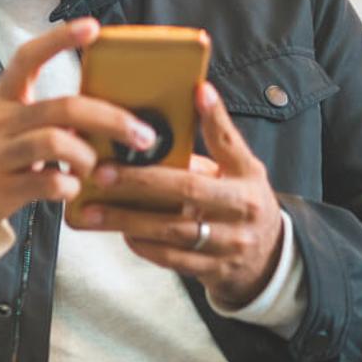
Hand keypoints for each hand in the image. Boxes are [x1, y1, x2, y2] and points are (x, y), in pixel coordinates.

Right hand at [0, 18, 159, 241]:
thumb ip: (41, 115)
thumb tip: (100, 117)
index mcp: (2, 99)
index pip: (29, 58)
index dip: (60, 40)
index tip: (93, 27)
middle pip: (62, 107)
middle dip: (111, 119)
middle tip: (141, 134)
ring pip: (55, 143)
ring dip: (88, 157)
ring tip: (93, 168)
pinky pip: (47, 184)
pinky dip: (70, 188)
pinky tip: (69, 190)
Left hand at [71, 82, 283, 306]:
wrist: (267, 260)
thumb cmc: (241, 203)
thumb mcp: (240, 172)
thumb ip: (216, 145)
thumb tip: (185, 102)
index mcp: (248, 177)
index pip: (230, 143)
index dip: (215, 117)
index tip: (198, 91)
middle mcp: (243, 209)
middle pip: (189, 190)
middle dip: (140, 181)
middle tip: (100, 173)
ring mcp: (230, 243)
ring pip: (173, 230)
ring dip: (128, 220)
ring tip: (93, 211)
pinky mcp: (213, 270)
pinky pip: (170, 258)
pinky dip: (142, 245)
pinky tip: (119, 232)